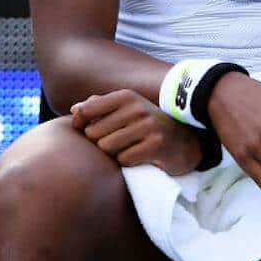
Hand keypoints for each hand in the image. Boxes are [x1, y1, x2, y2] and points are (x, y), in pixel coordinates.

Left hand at [70, 89, 201, 175]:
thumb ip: (101, 107)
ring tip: (129, 150)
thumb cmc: (148, 127)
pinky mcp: (156, 145)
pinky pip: (124, 160)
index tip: (86, 131)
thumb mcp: (127, 111)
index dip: (80, 125)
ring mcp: (148, 126)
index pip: (87, 110)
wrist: (185, 142)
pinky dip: (128, 163)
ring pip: (107, 148)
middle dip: (101, 143)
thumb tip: (75, 109)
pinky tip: (140, 158)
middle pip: (94, 134)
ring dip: (115, 154)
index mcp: (126, 97)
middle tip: (118, 144)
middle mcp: (137, 108)